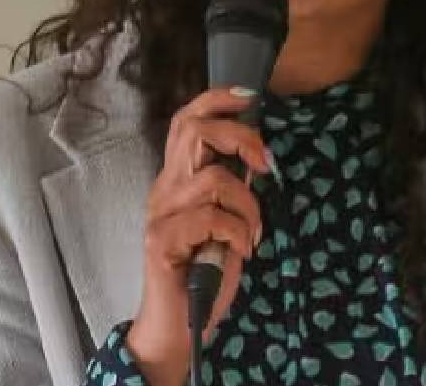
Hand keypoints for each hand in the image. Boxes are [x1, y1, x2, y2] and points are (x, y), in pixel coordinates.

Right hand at [125, 87, 271, 385]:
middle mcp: (164, 190)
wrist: (179, 326)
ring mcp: (160, 215)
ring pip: (213, 179)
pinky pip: (212, 218)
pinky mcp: (161, 241)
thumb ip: (233, 189)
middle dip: (241, 137)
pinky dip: (239, 233)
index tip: (250, 98)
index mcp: (178, 180)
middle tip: (266, 164)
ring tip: (252, 233)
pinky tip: (242, 252)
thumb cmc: (205, 273)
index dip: (216, 100)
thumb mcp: (226, 222)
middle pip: (194, 131)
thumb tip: (257, 157)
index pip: (187, 121)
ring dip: (248, 205)